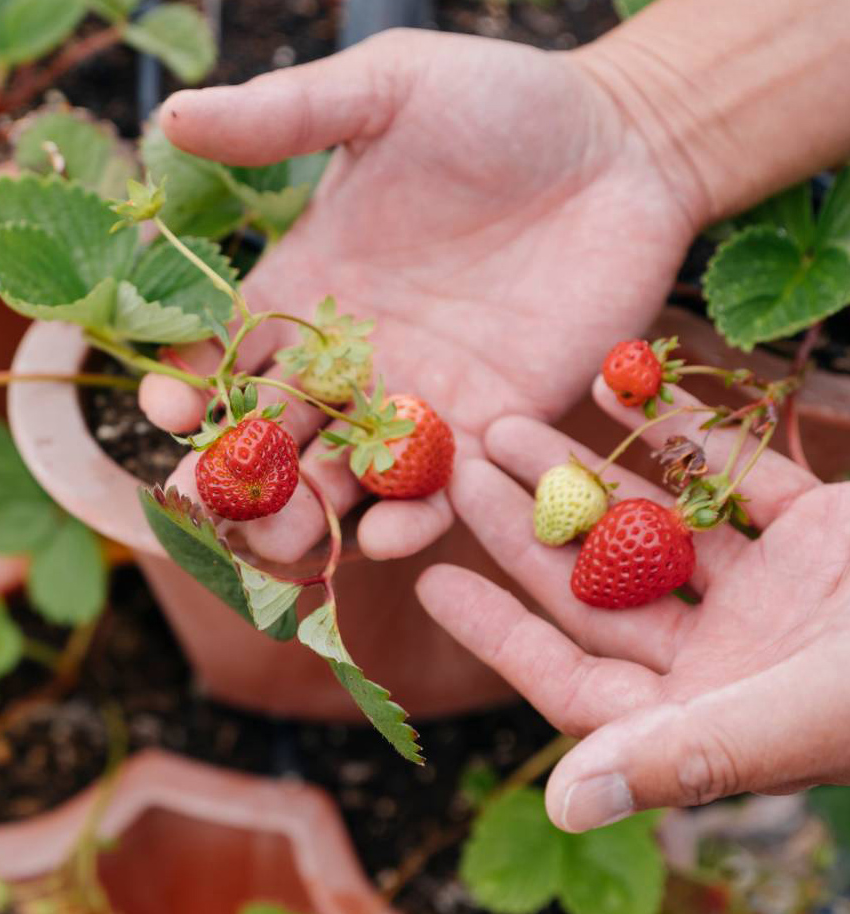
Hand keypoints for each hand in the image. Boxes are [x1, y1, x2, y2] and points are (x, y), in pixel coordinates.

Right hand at [141, 28, 701, 563]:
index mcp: (311, 284)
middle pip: (276, 436)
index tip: (169, 411)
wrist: (622, 151)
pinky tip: (387, 535)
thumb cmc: (504, 105)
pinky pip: (439, 491)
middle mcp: (354, 356)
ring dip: (309, 518)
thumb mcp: (387, 91)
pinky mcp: (490, 427)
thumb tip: (170, 115)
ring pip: (344, 481)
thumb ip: (286, 116)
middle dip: (240, 476)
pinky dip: (410, 520)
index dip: (192, 387)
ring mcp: (420, 398)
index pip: (229, 353)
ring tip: (282, 543)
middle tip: (210, 504)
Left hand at [415, 378, 849, 831]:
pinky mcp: (824, 533)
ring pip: (653, 525)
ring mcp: (777, 592)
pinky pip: (734, 474)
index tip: (426, 579)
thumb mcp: (815, 712)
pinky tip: (620, 384)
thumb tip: (564, 802)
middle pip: (598, 586)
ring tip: (509, 422)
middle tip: (455, 472)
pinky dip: (684, 432)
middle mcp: (734, 656)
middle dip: (526, 527)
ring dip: (585, 472)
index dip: (498, 632)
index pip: (574, 679)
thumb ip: (693, 755)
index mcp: (717, 716)